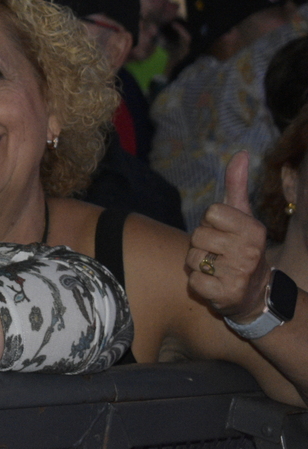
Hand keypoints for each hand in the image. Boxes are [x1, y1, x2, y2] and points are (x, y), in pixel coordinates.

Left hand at [187, 152, 270, 323]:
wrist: (255, 294)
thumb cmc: (241, 248)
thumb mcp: (242, 216)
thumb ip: (237, 185)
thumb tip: (241, 153)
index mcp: (253, 229)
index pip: (211, 212)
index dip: (211, 222)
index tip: (224, 233)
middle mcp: (249, 251)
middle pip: (198, 235)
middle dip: (202, 244)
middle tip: (220, 254)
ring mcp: (239, 274)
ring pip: (193, 258)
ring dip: (199, 264)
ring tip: (218, 269)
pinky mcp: (226, 295)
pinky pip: (193, 281)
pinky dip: (199, 284)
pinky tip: (215, 285)